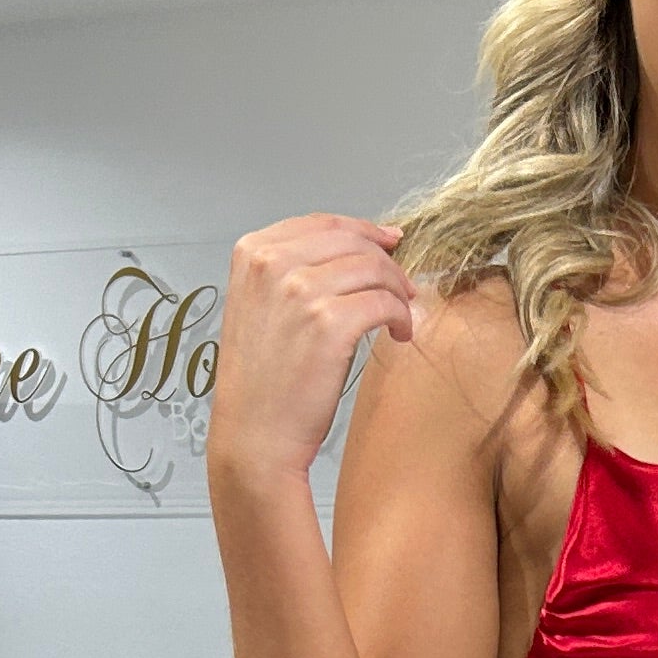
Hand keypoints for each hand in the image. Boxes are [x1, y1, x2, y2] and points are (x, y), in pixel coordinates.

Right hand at [211, 215, 419, 490]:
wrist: (255, 434)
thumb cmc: (263, 380)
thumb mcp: (261, 306)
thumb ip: (293, 270)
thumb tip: (356, 246)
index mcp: (252, 252)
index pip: (323, 223)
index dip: (365, 231)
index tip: (389, 244)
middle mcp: (272, 263)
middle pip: (353, 241)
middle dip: (387, 262)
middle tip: (404, 288)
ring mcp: (300, 290)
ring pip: (375, 269)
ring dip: (399, 292)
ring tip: (400, 318)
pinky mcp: (329, 323)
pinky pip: (384, 302)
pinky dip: (402, 316)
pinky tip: (400, 334)